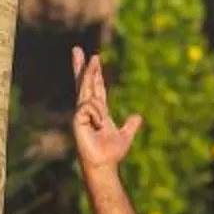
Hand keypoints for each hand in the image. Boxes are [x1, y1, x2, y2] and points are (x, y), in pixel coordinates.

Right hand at [72, 47, 140, 173]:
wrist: (104, 165)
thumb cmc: (111, 153)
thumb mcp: (125, 136)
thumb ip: (130, 126)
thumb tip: (138, 117)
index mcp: (98, 110)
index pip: (95, 87)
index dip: (94, 73)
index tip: (93, 57)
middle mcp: (87, 109)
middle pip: (84, 83)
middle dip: (83, 67)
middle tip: (78, 49)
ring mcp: (80, 114)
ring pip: (87, 92)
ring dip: (97, 108)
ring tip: (100, 124)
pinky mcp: (76, 119)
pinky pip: (89, 106)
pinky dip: (97, 115)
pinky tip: (97, 125)